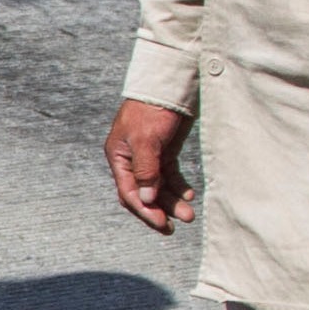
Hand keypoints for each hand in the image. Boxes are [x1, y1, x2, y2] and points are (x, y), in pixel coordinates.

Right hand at [105, 97, 194, 234]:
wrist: (171, 84)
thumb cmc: (152, 109)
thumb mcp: (147, 140)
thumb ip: (146, 170)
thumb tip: (147, 199)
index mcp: (119, 157)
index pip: (130, 192)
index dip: (145, 210)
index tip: (161, 223)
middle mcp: (132, 160)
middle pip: (144, 193)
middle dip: (160, 209)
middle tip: (176, 225)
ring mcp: (149, 156)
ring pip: (159, 186)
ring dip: (172, 200)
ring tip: (189, 213)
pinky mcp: (165, 151)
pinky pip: (170, 175)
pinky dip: (178, 186)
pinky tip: (188, 194)